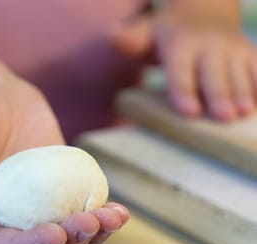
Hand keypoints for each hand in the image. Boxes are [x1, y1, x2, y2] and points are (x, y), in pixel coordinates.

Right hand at [0, 71, 128, 243]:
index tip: (53, 233)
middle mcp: (5, 222)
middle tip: (87, 224)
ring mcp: (36, 206)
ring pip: (66, 240)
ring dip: (91, 237)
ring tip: (112, 218)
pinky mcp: (61, 188)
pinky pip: (82, 210)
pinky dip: (101, 217)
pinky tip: (116, 211)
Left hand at [113, 3, 256, 120]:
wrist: (204, 9)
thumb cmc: (168, 32)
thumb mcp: (147, 31)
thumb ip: (132, 39)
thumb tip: (115, 38)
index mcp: (181, 46)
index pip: (180, 71)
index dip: (184, 91)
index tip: (190, 112)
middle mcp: (209, 47)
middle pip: (213, 75)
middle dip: (218, 96)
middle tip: (223, 118)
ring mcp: (232, 50)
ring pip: (239, 73)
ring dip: (243, 93)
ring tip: (244, 113)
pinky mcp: (250, 54)